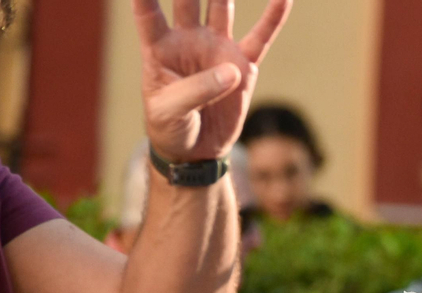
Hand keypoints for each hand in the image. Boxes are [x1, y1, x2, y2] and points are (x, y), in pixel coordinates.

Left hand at [133, 0, 293, 162]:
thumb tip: (231, 70)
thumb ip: (196, 89)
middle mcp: (187, 39)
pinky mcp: (243, 65)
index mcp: (159, 47)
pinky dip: (273, 17)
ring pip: (222, 6)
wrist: (195, 149)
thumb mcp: (171, 111)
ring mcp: (217, 48)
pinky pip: (261, 37)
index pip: (148, 12)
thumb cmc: (171, 127)